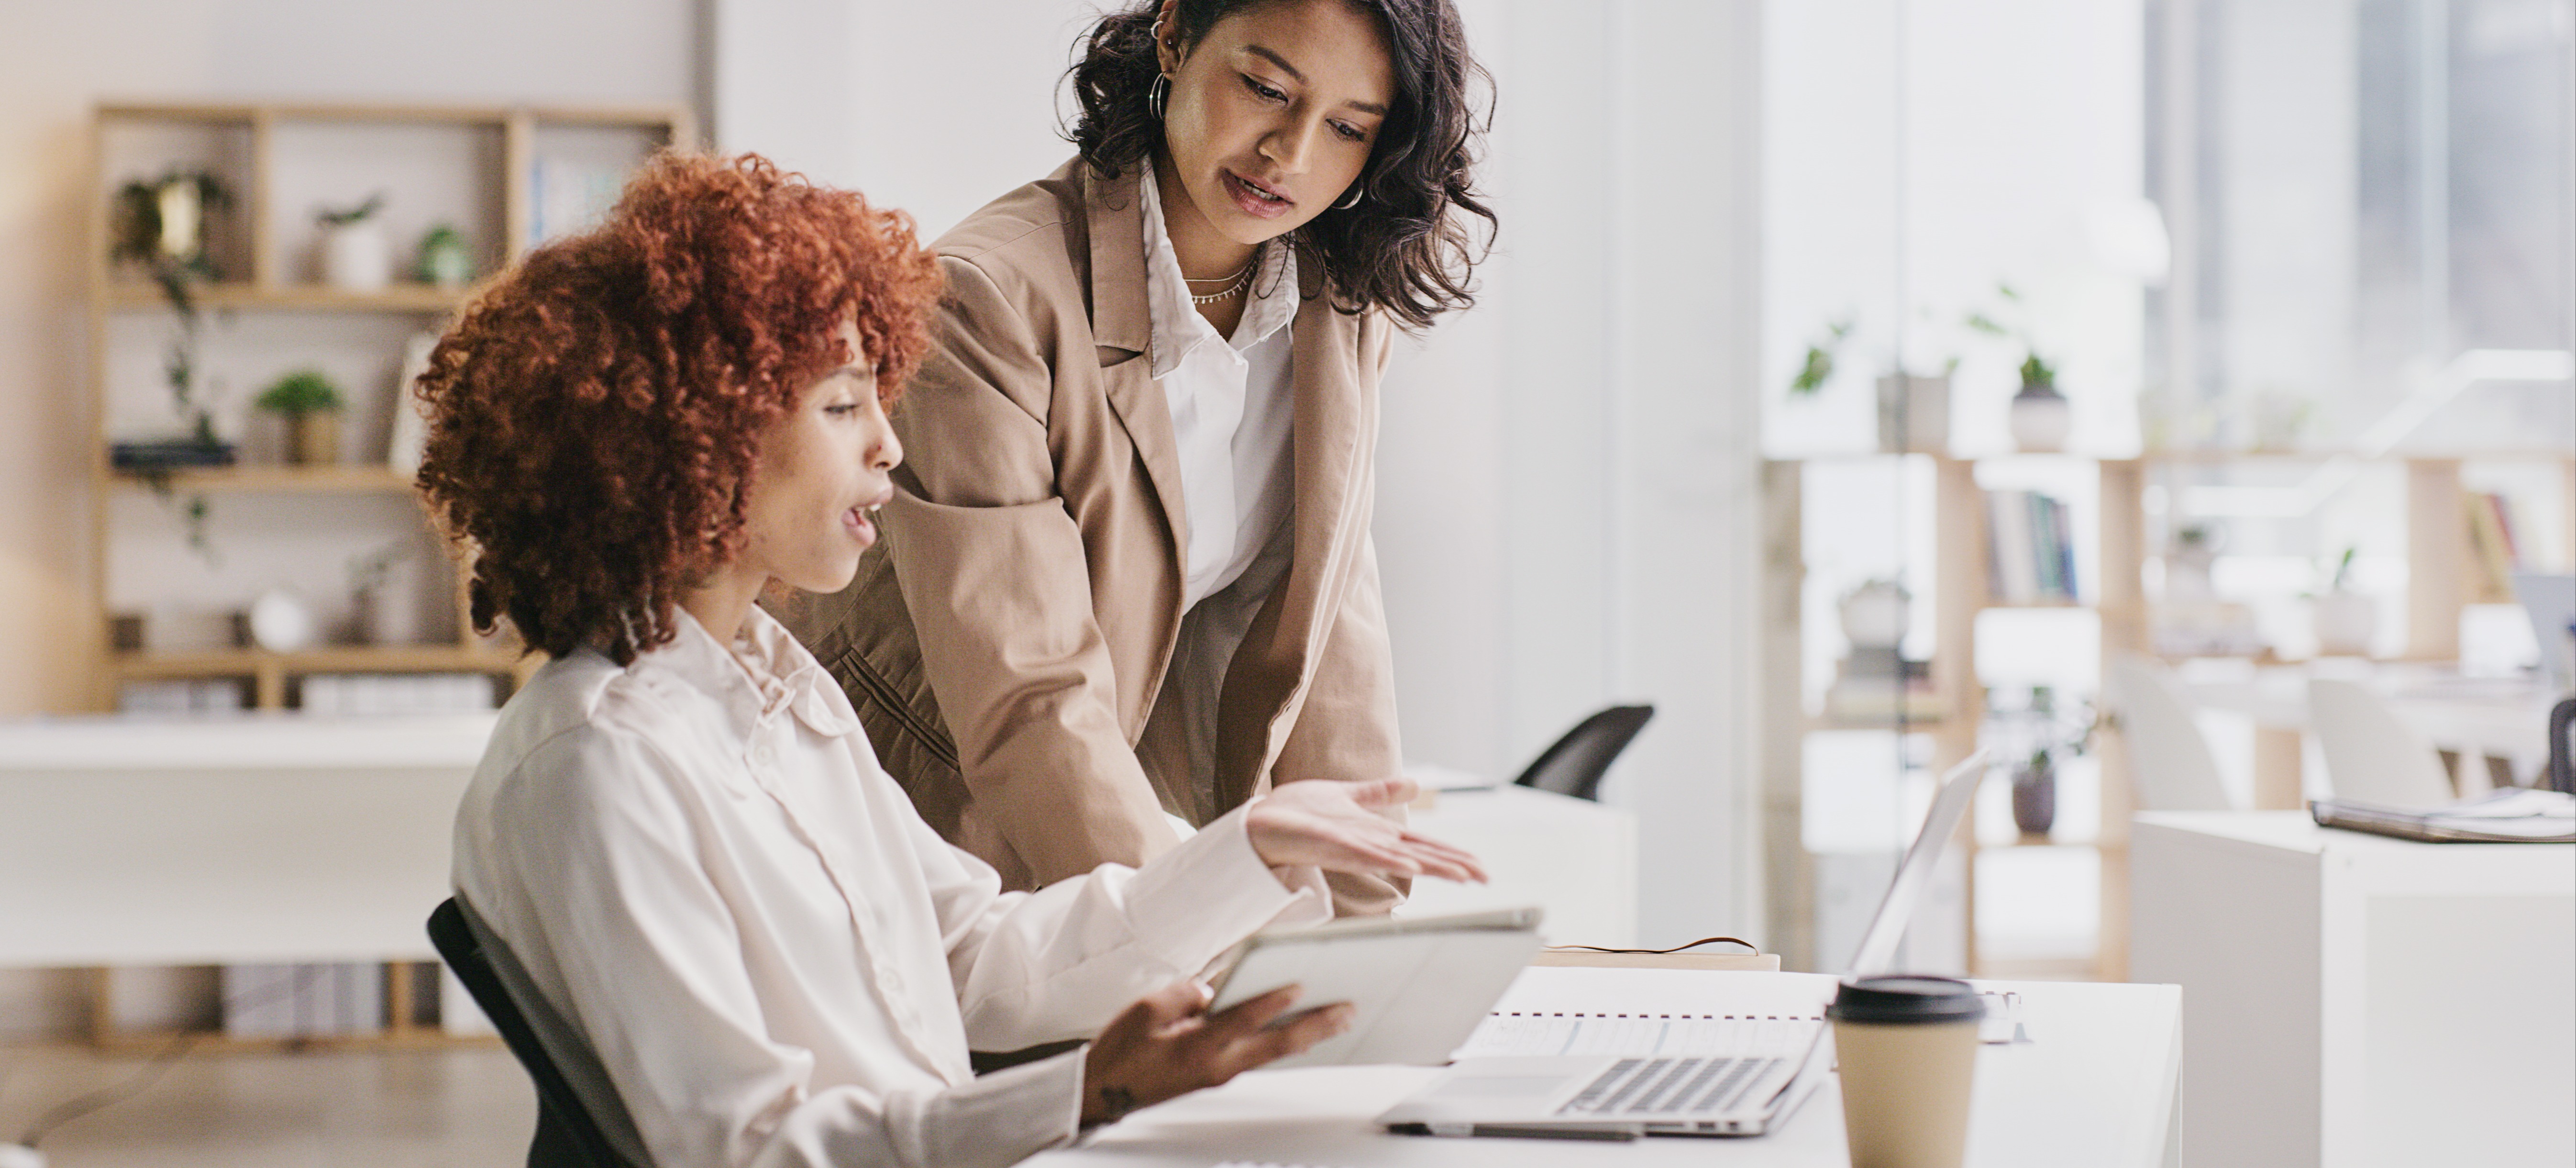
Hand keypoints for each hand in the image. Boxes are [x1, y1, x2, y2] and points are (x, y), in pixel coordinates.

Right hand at [1079, 980, 1352, 1126]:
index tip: (1299, 984)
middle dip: (1315, 1026)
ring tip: (1337, 1019)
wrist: (1105, 1091)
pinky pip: (1260, 1057)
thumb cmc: (1122, 1050)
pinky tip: (1302, 1033)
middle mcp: (1217, 1065)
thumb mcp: (1145, 1009)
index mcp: (1197, 1047)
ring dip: (1308, 1036)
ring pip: (1274, 1054)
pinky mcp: (1219, 1075)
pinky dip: (1285, 1043)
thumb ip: (1185, 993)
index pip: (1243, 1019)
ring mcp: (1221, 1074)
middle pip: (1276, 1045)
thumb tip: (1216, 986)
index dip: (1272, 1002)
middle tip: (1345, 1010)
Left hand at [1244, 777, 1486, 883]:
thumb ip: (1379, 793)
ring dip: (1431, 866)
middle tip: (1485, 878)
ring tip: (1461, 876)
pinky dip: (1388, 861)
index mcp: (1375, 834)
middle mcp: (1369, 845)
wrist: (1259, 820)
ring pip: (1400, 858)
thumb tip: (1414, 784)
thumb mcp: (1347, 796)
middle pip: (1420, 855)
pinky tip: (1409, 867)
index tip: (1480, 867)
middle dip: (1453, 866)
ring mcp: (1352, 847)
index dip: (1452, 855)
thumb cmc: (1296, 812)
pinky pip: (1365, 855)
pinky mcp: (1332, 846)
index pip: (1423, 845)